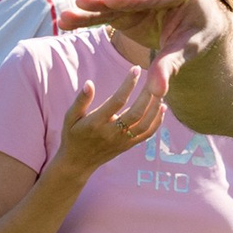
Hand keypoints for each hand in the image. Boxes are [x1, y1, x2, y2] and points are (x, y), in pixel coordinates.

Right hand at [51, 65, 166, 174]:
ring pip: (145, 124)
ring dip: (155, 107)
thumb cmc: (73, 135)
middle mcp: (111, 132)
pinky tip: (162, 108)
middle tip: (154, 78)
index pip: (117, 100)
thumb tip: (89, 83)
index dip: (128, 84)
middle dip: (147, 94)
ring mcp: (122, 141)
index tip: (136, 69)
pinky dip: (157, 121)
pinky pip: (147, 134)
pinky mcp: (128, 146)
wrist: (78, 163)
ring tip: (160, 90)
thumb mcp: (70, 117)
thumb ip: (81, 100)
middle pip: (136, 112)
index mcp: (96, 122)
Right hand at [62, 0, 223, 84]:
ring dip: (88, 9)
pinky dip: (87, 15)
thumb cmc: (197, 33)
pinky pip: (104, 10)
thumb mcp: (189, 48)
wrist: (196, 21)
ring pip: (111, 1)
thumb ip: (171, 65)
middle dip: (102, 1)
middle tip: (80, 2)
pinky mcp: (124, 0)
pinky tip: (66, 21)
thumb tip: (157, 92)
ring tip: (65, 17)